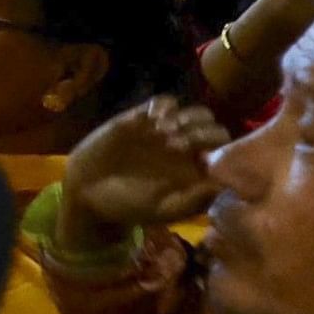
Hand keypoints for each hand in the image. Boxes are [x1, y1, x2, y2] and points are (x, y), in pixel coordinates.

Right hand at [57, 98, 228, 250]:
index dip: (218, 152)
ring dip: (187, 120)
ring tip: (164, 135)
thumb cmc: (127, 205)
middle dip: (203, 133)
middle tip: (177, 146)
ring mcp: (166, 130)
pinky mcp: (142, 117)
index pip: (223, 151)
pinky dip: (165, 107)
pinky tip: (153, 120)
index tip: (200, 160)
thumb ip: (194, 201)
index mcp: (195, 170)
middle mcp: (186, 148)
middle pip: (213, 128)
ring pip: (195, 113)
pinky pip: (164, 102)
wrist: (88, 192)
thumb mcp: (163, 210)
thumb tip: (225, 185)